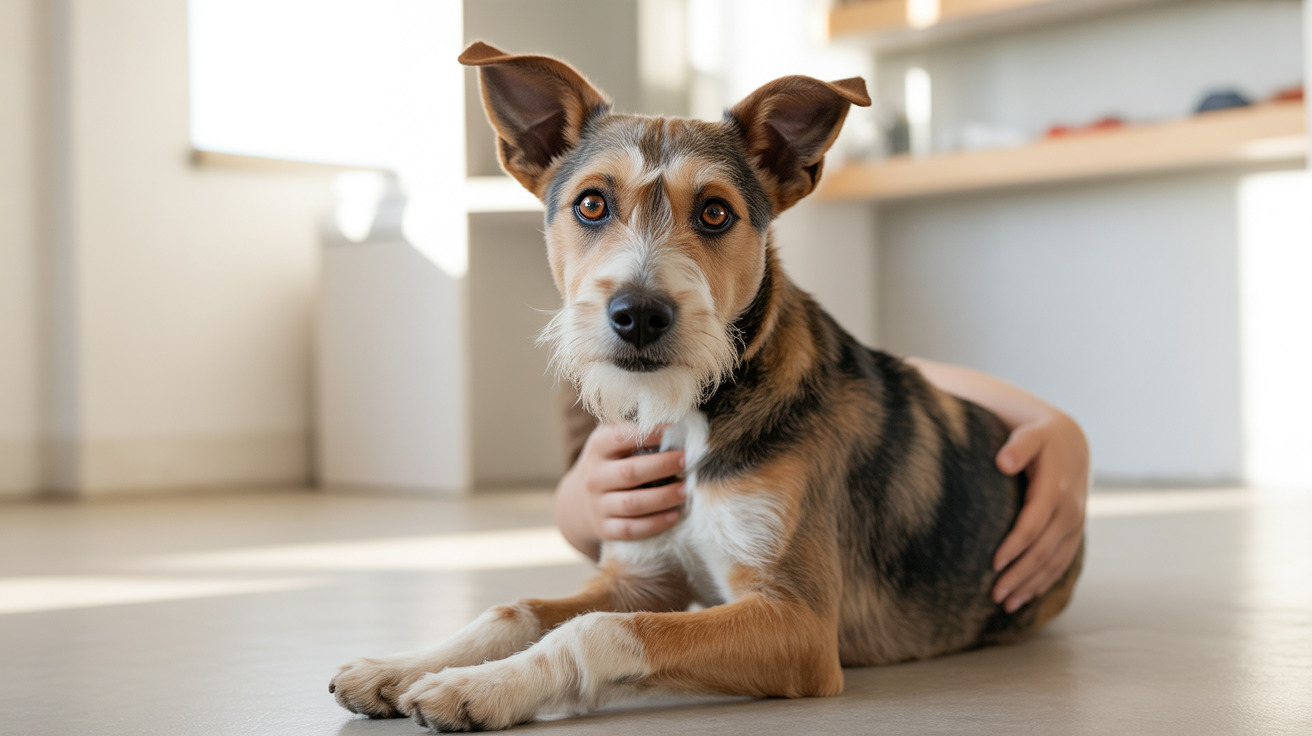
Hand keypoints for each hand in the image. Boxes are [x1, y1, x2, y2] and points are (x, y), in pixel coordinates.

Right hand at [555, 424, 686, 560]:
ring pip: (632, 504)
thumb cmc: (609, 463)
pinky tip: (674, 516)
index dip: (649, 434)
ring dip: (663, 497)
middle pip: (630, 473)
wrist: (577, 501)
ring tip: (685, 490)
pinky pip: (631, 529)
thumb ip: (635, 430)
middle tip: (686, 460)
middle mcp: (595, 476)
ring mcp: (598, 504)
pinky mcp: (605, 528)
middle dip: (662, 466)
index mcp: (597, 448)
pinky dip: (654, 524)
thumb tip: (675, 419)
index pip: (622, 437)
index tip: (675, 430)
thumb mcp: (611, 441)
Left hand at [990, 411, 1088, 612]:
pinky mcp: (1074, 532)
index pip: (1033, 524)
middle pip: (1043, 551)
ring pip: (1054, 562)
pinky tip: (1027, 596)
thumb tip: (1003, 461)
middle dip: (1019, 575)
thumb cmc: (1041, 438)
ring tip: (1006, 604)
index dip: (1015, 546)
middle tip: (994, 595)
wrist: (1071, 442)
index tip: (993, 564)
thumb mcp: (1030, 435)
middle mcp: (1069, 511)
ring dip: (1031, 585)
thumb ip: (1017, 446)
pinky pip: (1062, 562)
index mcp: (1055, 490)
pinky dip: (1045, 581)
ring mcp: (1075, 524)